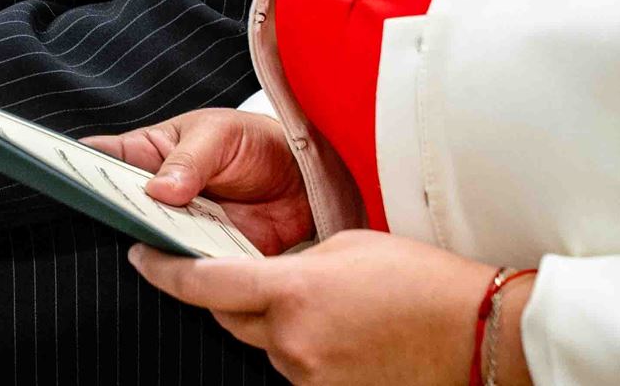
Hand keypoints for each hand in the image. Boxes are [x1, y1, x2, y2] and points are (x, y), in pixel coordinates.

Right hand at [84, 107, 314, 254]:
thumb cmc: (256, 142)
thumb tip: (159, 189)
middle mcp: (158, 195)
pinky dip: (191, 271)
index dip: (79, 168)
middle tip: (119, 216)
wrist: (307, 180)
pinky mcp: (209, 256)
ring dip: (156, 246)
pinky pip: (191, 269)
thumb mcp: (220, 135)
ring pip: (153, 244)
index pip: (104, 160)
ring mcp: (181, 227)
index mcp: (149, 154)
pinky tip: (194, 265)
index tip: (63, 177)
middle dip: (117, 215)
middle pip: (122, 210)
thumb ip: (190, 159)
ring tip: (160, 241)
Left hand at [129, 230, 498, 384]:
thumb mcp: (344, 246)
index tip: (141, 257)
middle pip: (229, 317)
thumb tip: (266, 278)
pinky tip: (342, 333)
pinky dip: (304, 348)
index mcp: (292, 291)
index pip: (204, 284)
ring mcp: (311, 376)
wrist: (478, 333)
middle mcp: (293, 341)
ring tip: (331, 306)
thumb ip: (291, 262)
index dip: (164, 271)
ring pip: (265, 344)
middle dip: (231, 295)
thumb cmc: (420, 281)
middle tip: (256, 276)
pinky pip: (297, 367)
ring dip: (277, 324)